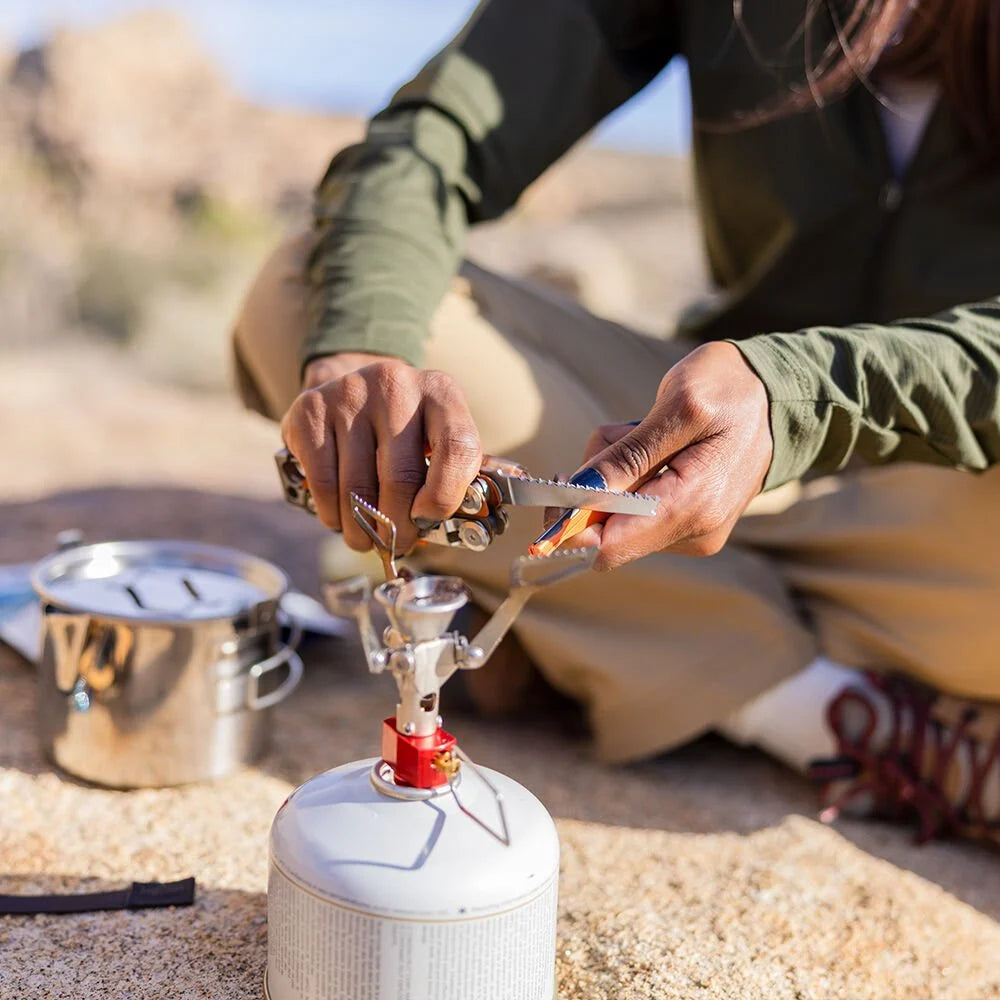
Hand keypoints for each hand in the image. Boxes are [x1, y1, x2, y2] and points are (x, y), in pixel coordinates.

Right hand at [282, 353, 481, 552]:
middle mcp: (395, 385)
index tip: (429, 519)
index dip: (445, 495)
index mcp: (440, 392)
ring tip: (367, 540)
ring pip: (358, 487)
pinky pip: (322, 482)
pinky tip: (340, 519)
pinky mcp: (310, 410)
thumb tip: (439, 528)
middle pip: (401, 477)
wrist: (353, 388)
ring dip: (362, 529)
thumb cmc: (404, 429)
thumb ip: (450, 476)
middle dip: (399, 526)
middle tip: (396, 545)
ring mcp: (349, 394)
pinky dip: (332, 514)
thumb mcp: (435, 438)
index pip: (457, 447)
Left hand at [571, 341, 772, 569]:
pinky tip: (656, 449)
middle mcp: (696, 532)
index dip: (570, 525)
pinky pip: (636, 511)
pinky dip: (630, 480)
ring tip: (646, 434)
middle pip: (606, 534)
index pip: (609, 547)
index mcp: (695, 507)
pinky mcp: (688, 524)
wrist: (778, 394)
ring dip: (613, 476)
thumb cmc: (730, 389)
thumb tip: (578, 496)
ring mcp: (694, 532)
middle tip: (617, 435)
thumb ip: (627, 457)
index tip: (557, 485)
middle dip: (595, 486)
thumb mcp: (678, 406)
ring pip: (617, 520)